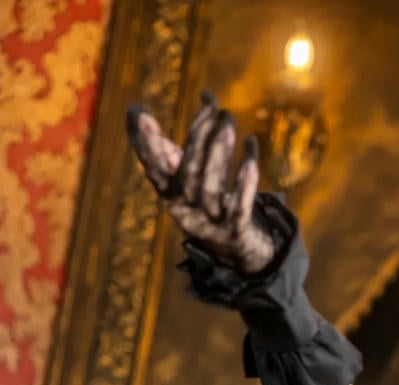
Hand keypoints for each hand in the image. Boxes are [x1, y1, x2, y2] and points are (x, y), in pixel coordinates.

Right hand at [126, 90, 275, 274]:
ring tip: (227, 119)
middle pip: (188, 172)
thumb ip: (165, 152)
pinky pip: (240, 204)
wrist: (241, 255)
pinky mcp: (237, 233)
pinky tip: (252, 148)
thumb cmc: (210, 208)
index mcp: (171, 198)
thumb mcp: (185, 182)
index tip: (139, 112)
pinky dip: (246, 177)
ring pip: (211, 186)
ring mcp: (212, 225)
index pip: (154, 169)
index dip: (145, 143)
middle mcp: (187, 213)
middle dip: (198, 135)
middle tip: (212, 105)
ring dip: (219, 150)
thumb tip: (137, 112)